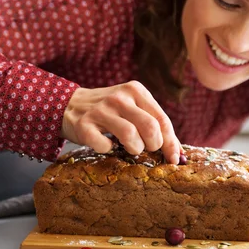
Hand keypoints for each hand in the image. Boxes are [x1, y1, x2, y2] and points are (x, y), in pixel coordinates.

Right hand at [60, 81, 181, 163]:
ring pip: (130, 136)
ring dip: (134, 148)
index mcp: (135, 90)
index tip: (173, 159)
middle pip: (150, 127)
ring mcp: (100, 110)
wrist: (69, 105)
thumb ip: (154, 124)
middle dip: (153, 145)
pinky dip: (108, 150)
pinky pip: (104, 146)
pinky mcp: (83, 125)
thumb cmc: (110, 111)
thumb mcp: (132, 108)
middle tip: (145, 148)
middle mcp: (119, 97)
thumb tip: (178, 154)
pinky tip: (107, 144)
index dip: (171, 143)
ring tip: (129, 147)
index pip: (162, 119)